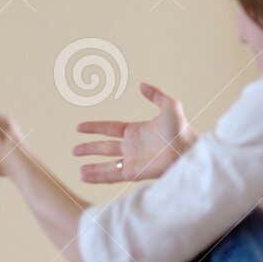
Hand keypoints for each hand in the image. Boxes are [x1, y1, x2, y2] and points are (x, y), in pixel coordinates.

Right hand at [73, 82, 195, 182]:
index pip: (109, 129)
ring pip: (106, 165)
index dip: (94, 128)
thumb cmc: (182, 129)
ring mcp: (132, 161)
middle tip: (74, 150)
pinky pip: (111, 175)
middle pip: (105, 148)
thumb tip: (141, 84)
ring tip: (78, 170)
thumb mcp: (169, 105)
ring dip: (92, 166)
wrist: (187, 149)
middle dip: (89, 149)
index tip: (79, 127)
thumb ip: (155, 94)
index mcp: (136, 131)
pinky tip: (85, 176)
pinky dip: (97, 176)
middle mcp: (132, 147)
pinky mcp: (134, 173)